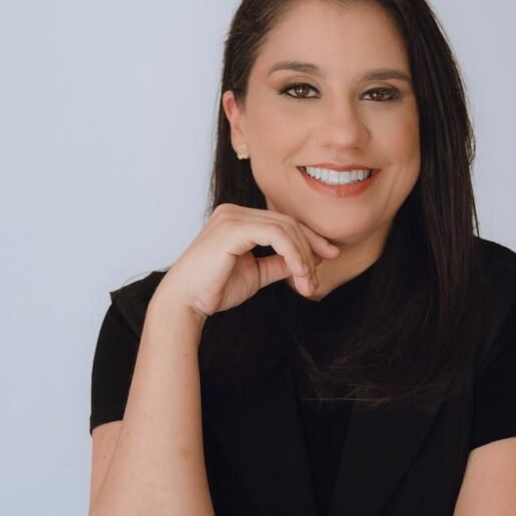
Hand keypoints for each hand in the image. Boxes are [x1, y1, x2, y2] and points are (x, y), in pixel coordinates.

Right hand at [154, 202, 340, 318]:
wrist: (185, 302)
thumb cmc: (214, 290)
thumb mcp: (256, 274)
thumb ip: (278, 263)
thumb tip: (307, 261)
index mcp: (238, 220)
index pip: (283, 222)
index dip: (310, 239)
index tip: (329, 257)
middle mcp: (234, 212)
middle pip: (288, 223)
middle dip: (311, 248)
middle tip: (317, 279)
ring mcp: (232, 217)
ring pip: (285, 228)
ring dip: (303, 257)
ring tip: (307, 283)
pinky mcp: (232, 228)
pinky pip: (275, 234)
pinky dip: (293, 253)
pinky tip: (298, 273)